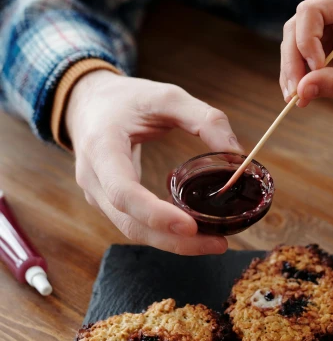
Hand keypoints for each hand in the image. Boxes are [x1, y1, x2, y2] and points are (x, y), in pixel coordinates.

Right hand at [66, 70, 242, 253]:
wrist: (87, 103)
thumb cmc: (124, 98)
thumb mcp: (165, 96)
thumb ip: (203, 118)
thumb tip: (238, 154)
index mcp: (101, 147)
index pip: (123, 192)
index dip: (155, 214)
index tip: (190, 226)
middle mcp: (93, 178)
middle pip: (130, 223)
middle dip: (174, 241)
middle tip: (218, 244)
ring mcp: (97, 195)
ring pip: (132, 230)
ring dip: (172, 242)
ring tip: (213, 242)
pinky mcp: (108, 203)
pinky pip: (135, 224)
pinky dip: (164, 233)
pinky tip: (194, 232)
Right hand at [280, 0, 332, 106]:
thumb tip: (301, 92)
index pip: (311, 11)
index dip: (306, 41)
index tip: (317, 70)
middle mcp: (332, 1)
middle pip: (296, 27)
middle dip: (294, 62)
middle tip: (296, 95)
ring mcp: (323, 16)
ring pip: (292, 40)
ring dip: (291, 70)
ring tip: (297, 98)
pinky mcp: (317, 33)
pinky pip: (297, 52)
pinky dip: (297, 73)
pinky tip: (300, 94)